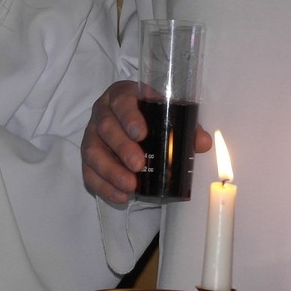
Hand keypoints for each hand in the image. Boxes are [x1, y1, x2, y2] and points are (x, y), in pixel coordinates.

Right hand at [81, 81, 210, 203]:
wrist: (130, 123)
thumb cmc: (151, 116)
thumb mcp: (168, 114)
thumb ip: (186, 127)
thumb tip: (202, 142)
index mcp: (122, 95)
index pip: (122, 101)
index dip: (129, 117)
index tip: (141, 134)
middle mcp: (103, 112)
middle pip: (106, 128)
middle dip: (122, 148)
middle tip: (139, 165)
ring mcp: (91, 134)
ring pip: (92, 151)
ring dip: (111, 171)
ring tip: (130, 186)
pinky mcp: (87, 157)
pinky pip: (88, 172)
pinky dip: (104, 186)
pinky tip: (121, 196)